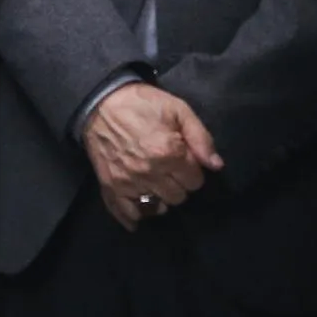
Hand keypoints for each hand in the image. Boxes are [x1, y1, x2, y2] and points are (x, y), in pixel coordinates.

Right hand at [82, 83, 222, 230]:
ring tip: (156, 182)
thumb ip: (200, 137)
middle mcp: (150, 172)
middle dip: (179, 184)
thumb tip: (216, 166)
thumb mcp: (178, 109)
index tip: (185, 160)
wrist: (100, 101)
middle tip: (170, 169)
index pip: (195, 181)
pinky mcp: (111, 186)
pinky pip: (128, 213)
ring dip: (161, 197)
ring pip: (158, 208)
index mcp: (169, 152)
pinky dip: (136, 215)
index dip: (193, 170)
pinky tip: (141, 209)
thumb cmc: (142, 103)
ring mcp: (129, 182)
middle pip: (179, 197)